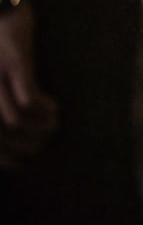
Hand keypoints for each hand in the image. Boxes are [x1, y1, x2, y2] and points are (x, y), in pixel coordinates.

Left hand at [0, 4, 57, 168]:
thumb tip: (10, 123)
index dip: (2, 156)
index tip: (20, 163)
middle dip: (22, 146)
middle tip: (41, 146)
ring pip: (13, 120)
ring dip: (38, 128)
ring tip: (53, 125)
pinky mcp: (15, 62)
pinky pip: (29, 97)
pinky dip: (44, 109)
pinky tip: (55, 109)